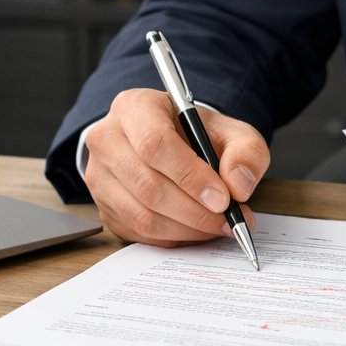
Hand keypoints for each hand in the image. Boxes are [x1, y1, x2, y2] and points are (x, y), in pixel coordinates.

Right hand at [81, 88, 269, 246]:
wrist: (171, 142)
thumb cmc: (196, 134)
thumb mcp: (231, 131)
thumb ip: (246, 151)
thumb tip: (238, 185)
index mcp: (135, 108)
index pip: (155, 144)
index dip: (190, 176)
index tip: (223, 198)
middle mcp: (108, 139)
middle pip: (148, 185)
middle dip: (195, 211)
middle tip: (229, 219)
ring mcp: (100, 176)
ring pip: (142, 216)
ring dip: (187, 229)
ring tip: (218, 225)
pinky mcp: (104, 207)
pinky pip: (139, 233)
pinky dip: (175, 238)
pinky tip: (197, 229)